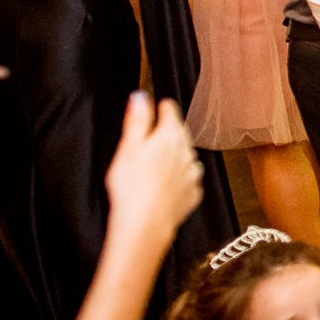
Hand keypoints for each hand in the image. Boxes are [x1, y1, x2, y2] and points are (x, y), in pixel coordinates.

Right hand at [104, 92, 203, 251]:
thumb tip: (140, 97)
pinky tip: (173, 181)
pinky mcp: (192, 195)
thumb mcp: (128, 148)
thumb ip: (137, 121)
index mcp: (169, 138)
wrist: (145, 223)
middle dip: (173, 129)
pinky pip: (190, 181)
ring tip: (168, 155)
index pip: (171, 114)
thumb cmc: (131, 187)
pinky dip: (183, 177)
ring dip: (180, 153)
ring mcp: (191, 175)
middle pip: (181, 134)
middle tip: (165, 126)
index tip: (163, 104)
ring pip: (188, 157)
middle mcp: (186, 154)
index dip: (165, 108)